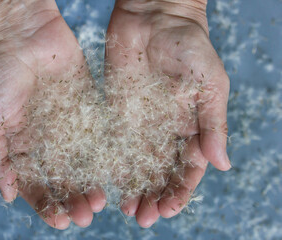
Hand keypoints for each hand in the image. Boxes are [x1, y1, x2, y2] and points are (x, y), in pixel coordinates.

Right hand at [0, 0, 104, 228]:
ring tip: (102, 200)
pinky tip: (114, 171)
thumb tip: (6, 194)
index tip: (60, 220)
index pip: (35, 183)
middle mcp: (46, 139)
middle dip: (74, 198)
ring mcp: (68, 123)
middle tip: (87, 214)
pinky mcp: (87, 106)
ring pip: (83, 161)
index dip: (47, 203)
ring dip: (92, 182)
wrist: (20, 30)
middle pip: (63, 177)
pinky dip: (106, 154)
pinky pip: (99, 134)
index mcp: (21, 145)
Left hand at [105, 0, 230, 226]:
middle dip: (155, 196)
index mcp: (191, 125)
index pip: (188, 167)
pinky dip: (114, 164)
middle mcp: (165, 129)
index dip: (180, 190)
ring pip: (138, 163)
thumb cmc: (190, 45)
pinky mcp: (118, 111)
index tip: (169, 208)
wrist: (155, 16)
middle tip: (144, 218)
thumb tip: (221, 165)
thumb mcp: (209, 85)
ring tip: (128, 209)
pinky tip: (110, 181)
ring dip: (135, 187)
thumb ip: (213, 124)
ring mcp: (141, 122)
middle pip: (161, 172)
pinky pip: (115, 142)